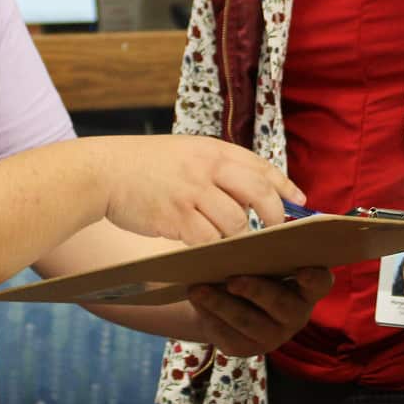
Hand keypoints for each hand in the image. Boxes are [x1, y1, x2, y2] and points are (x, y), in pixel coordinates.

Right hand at [96, 136, 305, 246]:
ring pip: (236, 222)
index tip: (300, 201)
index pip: (261, 166)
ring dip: (240, 238)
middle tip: (277, 231)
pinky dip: (214, 249)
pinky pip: (208, 239)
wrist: (104, 171)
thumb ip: (216, 168)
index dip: (285, 185)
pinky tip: (211, 253)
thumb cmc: (145, 166)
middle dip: (275, 215)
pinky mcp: (176, 216)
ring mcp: (192, 192)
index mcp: (213, 150)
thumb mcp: (186, 153)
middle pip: (259, 193)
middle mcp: (207, 167)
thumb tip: (251, 193)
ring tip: (235, 245)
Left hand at [186, 267, 333, 357]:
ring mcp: (273, 336)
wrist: (230, 301)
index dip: (314, 278)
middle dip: (255, 290)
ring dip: (221, 304)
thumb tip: (239, 244)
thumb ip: (262, 254)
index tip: (302, 270)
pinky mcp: (247, 349)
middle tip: (232, 279)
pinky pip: (227, 335)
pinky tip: (196, 300)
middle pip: (280, 304)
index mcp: (306, 288)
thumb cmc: (253, 269)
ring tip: (198, 289)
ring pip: (247, 322)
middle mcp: (296, 316)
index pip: (320, 283)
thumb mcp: (261, 260)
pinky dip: (209, 316)